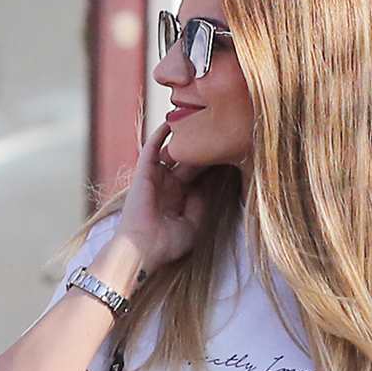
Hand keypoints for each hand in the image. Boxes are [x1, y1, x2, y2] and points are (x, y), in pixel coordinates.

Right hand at [113, 121, 207, 274]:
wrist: (144, 248)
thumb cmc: (167, 242)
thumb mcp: (193, 223)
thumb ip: (201, 202)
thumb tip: (210, 182)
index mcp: (179, 199)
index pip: (198, 176)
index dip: (211, 164)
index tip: (228, 152)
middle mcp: (168, 186)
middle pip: (189, 161)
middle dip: (202, 151)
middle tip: (220, 134)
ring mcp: (156, 178)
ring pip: (172, 153)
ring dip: (183, 140)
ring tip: (198, 121)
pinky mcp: (144, 173)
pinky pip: (151, 149)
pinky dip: (159, 136)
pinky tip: (170, 123)